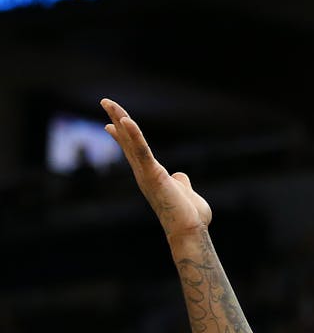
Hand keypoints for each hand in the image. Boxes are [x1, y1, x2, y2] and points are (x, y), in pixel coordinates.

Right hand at [101, 99, 211, 241]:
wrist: (189, 230)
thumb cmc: (189, 216)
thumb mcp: (185, 192)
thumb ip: (181, 182)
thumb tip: (180, 176)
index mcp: (152, 175)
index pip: (134, 150)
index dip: (124, 135)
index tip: (112, 123)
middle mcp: (144, 173)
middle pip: (128, 141)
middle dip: (117, 120)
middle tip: (105, 102)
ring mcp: (146, 173)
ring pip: (130, 141)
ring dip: (120, 119)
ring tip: (108, 103)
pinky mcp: (153, 175)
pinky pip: (141, 151)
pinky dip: (134, 135)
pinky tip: (125, 120)